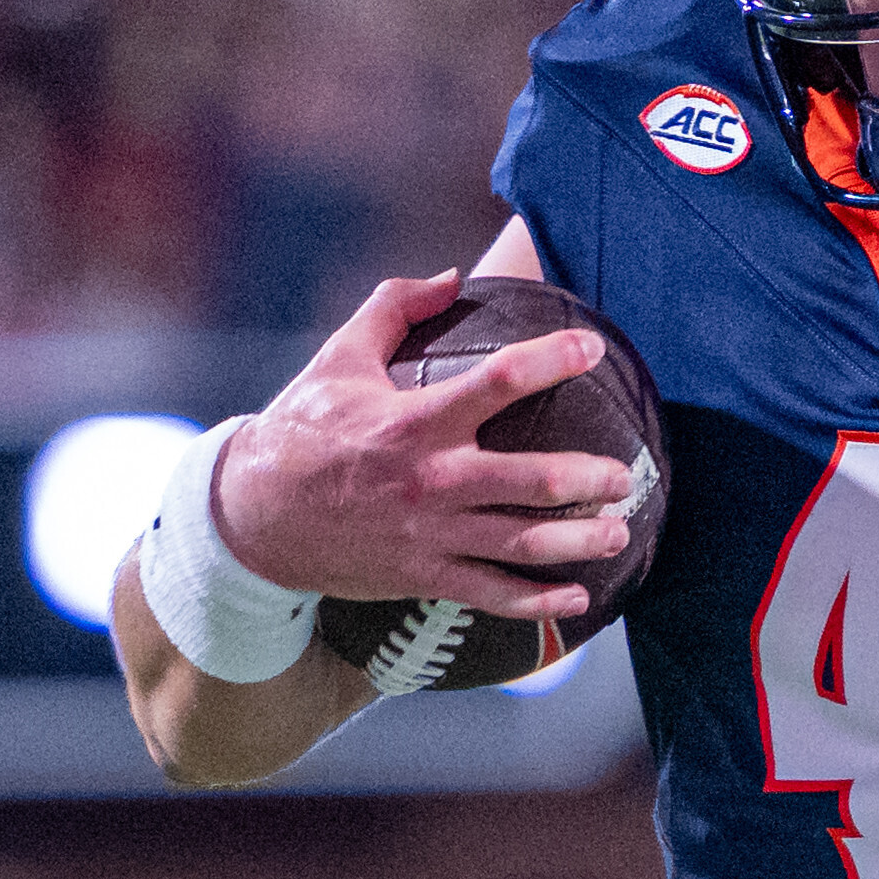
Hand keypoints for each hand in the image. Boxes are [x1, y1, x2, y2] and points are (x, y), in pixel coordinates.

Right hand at [214, 271, 642, 610]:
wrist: (254, 518)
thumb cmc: (303, 430)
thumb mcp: (340, 357)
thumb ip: (396, 307)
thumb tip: (451, 276)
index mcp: (417, 420)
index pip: (499, 381)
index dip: (553, 360)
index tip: (594, 349)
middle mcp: (433, 479)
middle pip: (532, 479)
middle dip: (589, 478)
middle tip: (624, 472)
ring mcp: (432, 534)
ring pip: (523, 543)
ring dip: (580, 542)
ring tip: (618, 530)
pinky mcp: (425, 576)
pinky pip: (494, 595)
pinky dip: (540, 602)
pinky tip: (578, 595)